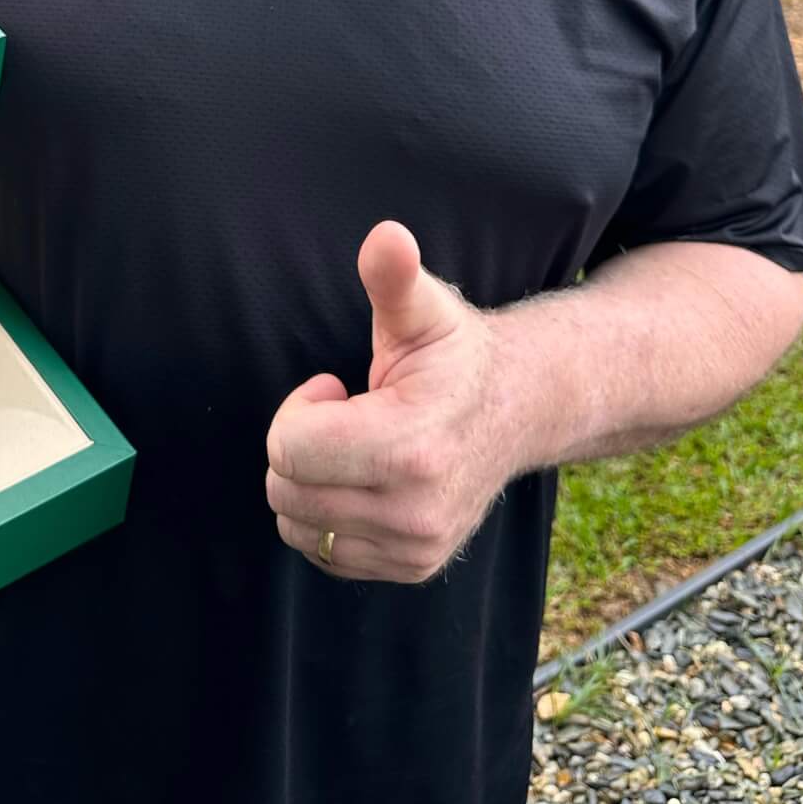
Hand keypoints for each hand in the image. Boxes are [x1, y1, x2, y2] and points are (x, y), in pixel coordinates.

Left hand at [265, 220, 510, 583]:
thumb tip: (387, 237)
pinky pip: (324, 552)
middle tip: (346, 415)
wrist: (517, 410)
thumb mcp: (424, 308)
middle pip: (285, 490)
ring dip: (309, 482)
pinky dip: (326, 515)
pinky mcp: (414, 566)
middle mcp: (415, 511)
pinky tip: (363, 478)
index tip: (334, 387)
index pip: (288, 449)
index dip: (299, 409)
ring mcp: (416, 546)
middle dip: (299, 445)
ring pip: (298, 526)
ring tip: (356, 446)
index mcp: (409, 448)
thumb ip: (394, 277)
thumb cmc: (455, 355)